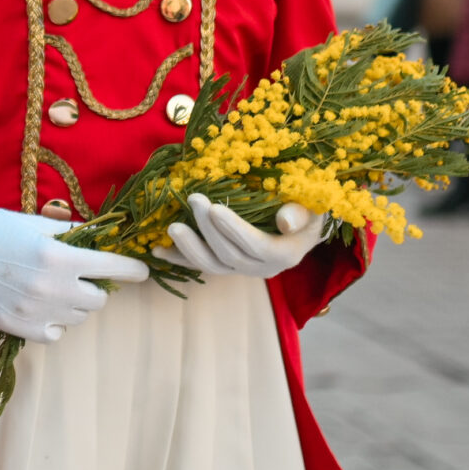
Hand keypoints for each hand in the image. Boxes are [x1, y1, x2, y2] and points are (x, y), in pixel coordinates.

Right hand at [0, 194, 148, 341]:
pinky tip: (43, 306)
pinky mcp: (19, 327)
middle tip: (80, 275)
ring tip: (54, 287)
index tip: (142, 271)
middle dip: (95, 286)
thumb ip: (76, 236)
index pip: (111, 267)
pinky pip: (57, 334)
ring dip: (75, 303)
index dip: (132, 270)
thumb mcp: (40, 225)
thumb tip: (109, 242)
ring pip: (79, 317)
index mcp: (59, 256)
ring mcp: (35, 310)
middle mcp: (51, 286)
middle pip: (99, 299)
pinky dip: (55, 322)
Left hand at [163, 196, 327, 281]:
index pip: (256, 245)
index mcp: (284, 255)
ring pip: (211, 265)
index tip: (214, 208)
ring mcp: (241, 269)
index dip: (234, 229)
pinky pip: (199, 265)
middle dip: (208, 228)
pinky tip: (156, 250)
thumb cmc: (309, 209)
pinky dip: (177, 258)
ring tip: (171, 227)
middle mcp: (261, 268)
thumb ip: (301, 214)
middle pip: (229, 254)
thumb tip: (286, 221)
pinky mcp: (226, 265)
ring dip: (189, 247)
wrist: (304, 226)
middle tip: (193, 199)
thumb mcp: (312, 208)